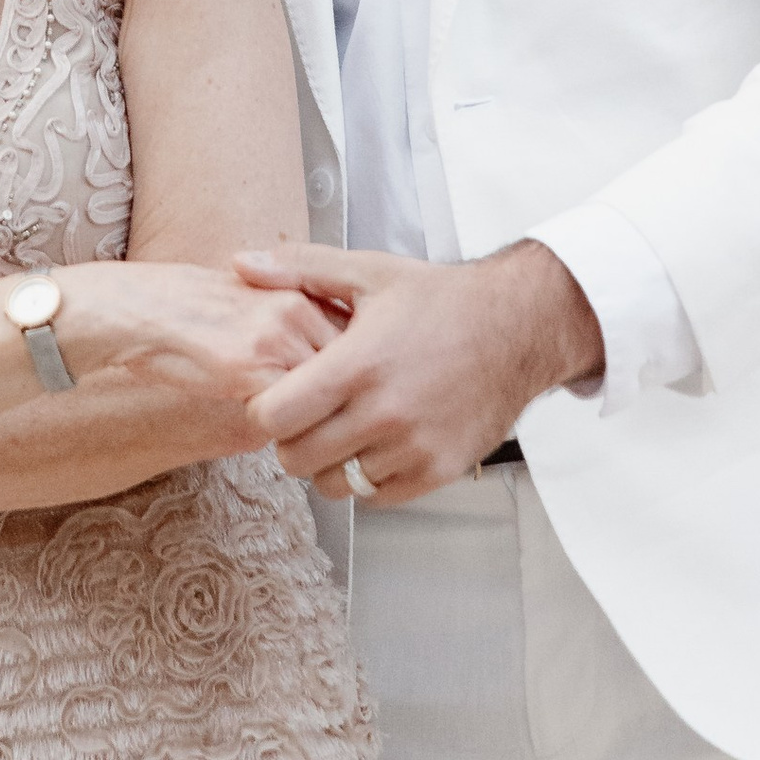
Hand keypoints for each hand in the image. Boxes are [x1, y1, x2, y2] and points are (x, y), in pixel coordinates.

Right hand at [58, 260, 337, 411]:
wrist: (138, 310)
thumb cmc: (188, 309)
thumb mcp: (252, 300)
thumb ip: (293, 323)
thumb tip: (329, 362)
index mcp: (298, 288)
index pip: (357, 337)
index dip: (358, 371)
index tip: (357, 393)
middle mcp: (296, 308)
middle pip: (352, 366)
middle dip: (350, 398)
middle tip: (345, 425)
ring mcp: (277, 338)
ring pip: (329, 393)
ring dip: (325, 419)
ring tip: (318, 437)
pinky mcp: (252, 370)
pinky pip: (293, 413)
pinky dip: (293, 430)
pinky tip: (283, 436)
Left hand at [237, 240, 603, 504]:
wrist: (517, 327)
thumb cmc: (441, 299)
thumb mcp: (367, 272)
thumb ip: (300, 268)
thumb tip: (242, 263)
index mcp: (357, 364)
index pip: (275, 418)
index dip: (264, 408)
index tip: (277, 396)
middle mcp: (383, 413)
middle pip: (297, 459)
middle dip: (291, 439)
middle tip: (306, 415)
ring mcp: (413, 448)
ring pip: (336, 483)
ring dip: (329, 462)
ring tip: (343, 427)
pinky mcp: (438, 471)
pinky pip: (376, 496)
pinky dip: (367, 476)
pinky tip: (376, 441)